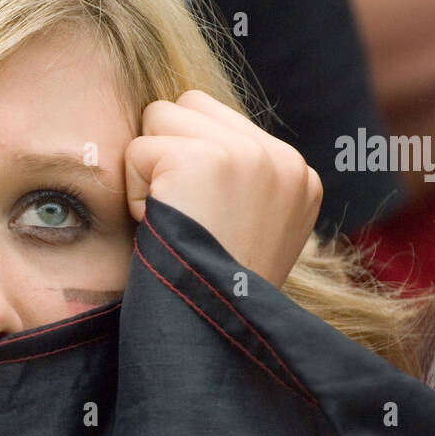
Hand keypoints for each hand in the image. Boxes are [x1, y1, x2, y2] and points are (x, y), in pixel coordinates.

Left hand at [124, 90, 321, 286]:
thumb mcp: (247, 231)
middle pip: (187, 104)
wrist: (213, 331)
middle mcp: (282, 159)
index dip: (187, 161)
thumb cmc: (210, 291)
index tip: (197, 217)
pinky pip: (137, 149)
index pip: (218, 120)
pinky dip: (135, 191)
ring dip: (148, 168)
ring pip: (159, 116)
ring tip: (172, 219)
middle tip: (180, 216)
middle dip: (166, 152)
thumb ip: (235, 181)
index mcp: (298, 176)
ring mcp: (249, 155)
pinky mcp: (207, 159)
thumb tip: (181, 129)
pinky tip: (161, 224)